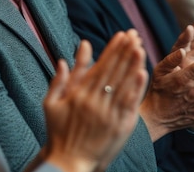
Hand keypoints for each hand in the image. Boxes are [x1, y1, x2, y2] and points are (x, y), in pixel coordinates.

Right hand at [40, 33, 147, 171]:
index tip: (121, 35)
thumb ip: (59, 81)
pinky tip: (143, 73)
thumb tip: (64, 59)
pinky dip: (137, 88)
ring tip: (140, 47)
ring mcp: (109, 114)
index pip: (100, 66)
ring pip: (123, 84)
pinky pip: (130, 104)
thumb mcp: (50, 105)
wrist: (68, 165)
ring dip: (133, 64)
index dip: (112, 49)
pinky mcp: (120, 127)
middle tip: (134, 34)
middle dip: (125, 51)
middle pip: (114, 71)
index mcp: (79, 94)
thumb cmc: (58, 133)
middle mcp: (95, 102)